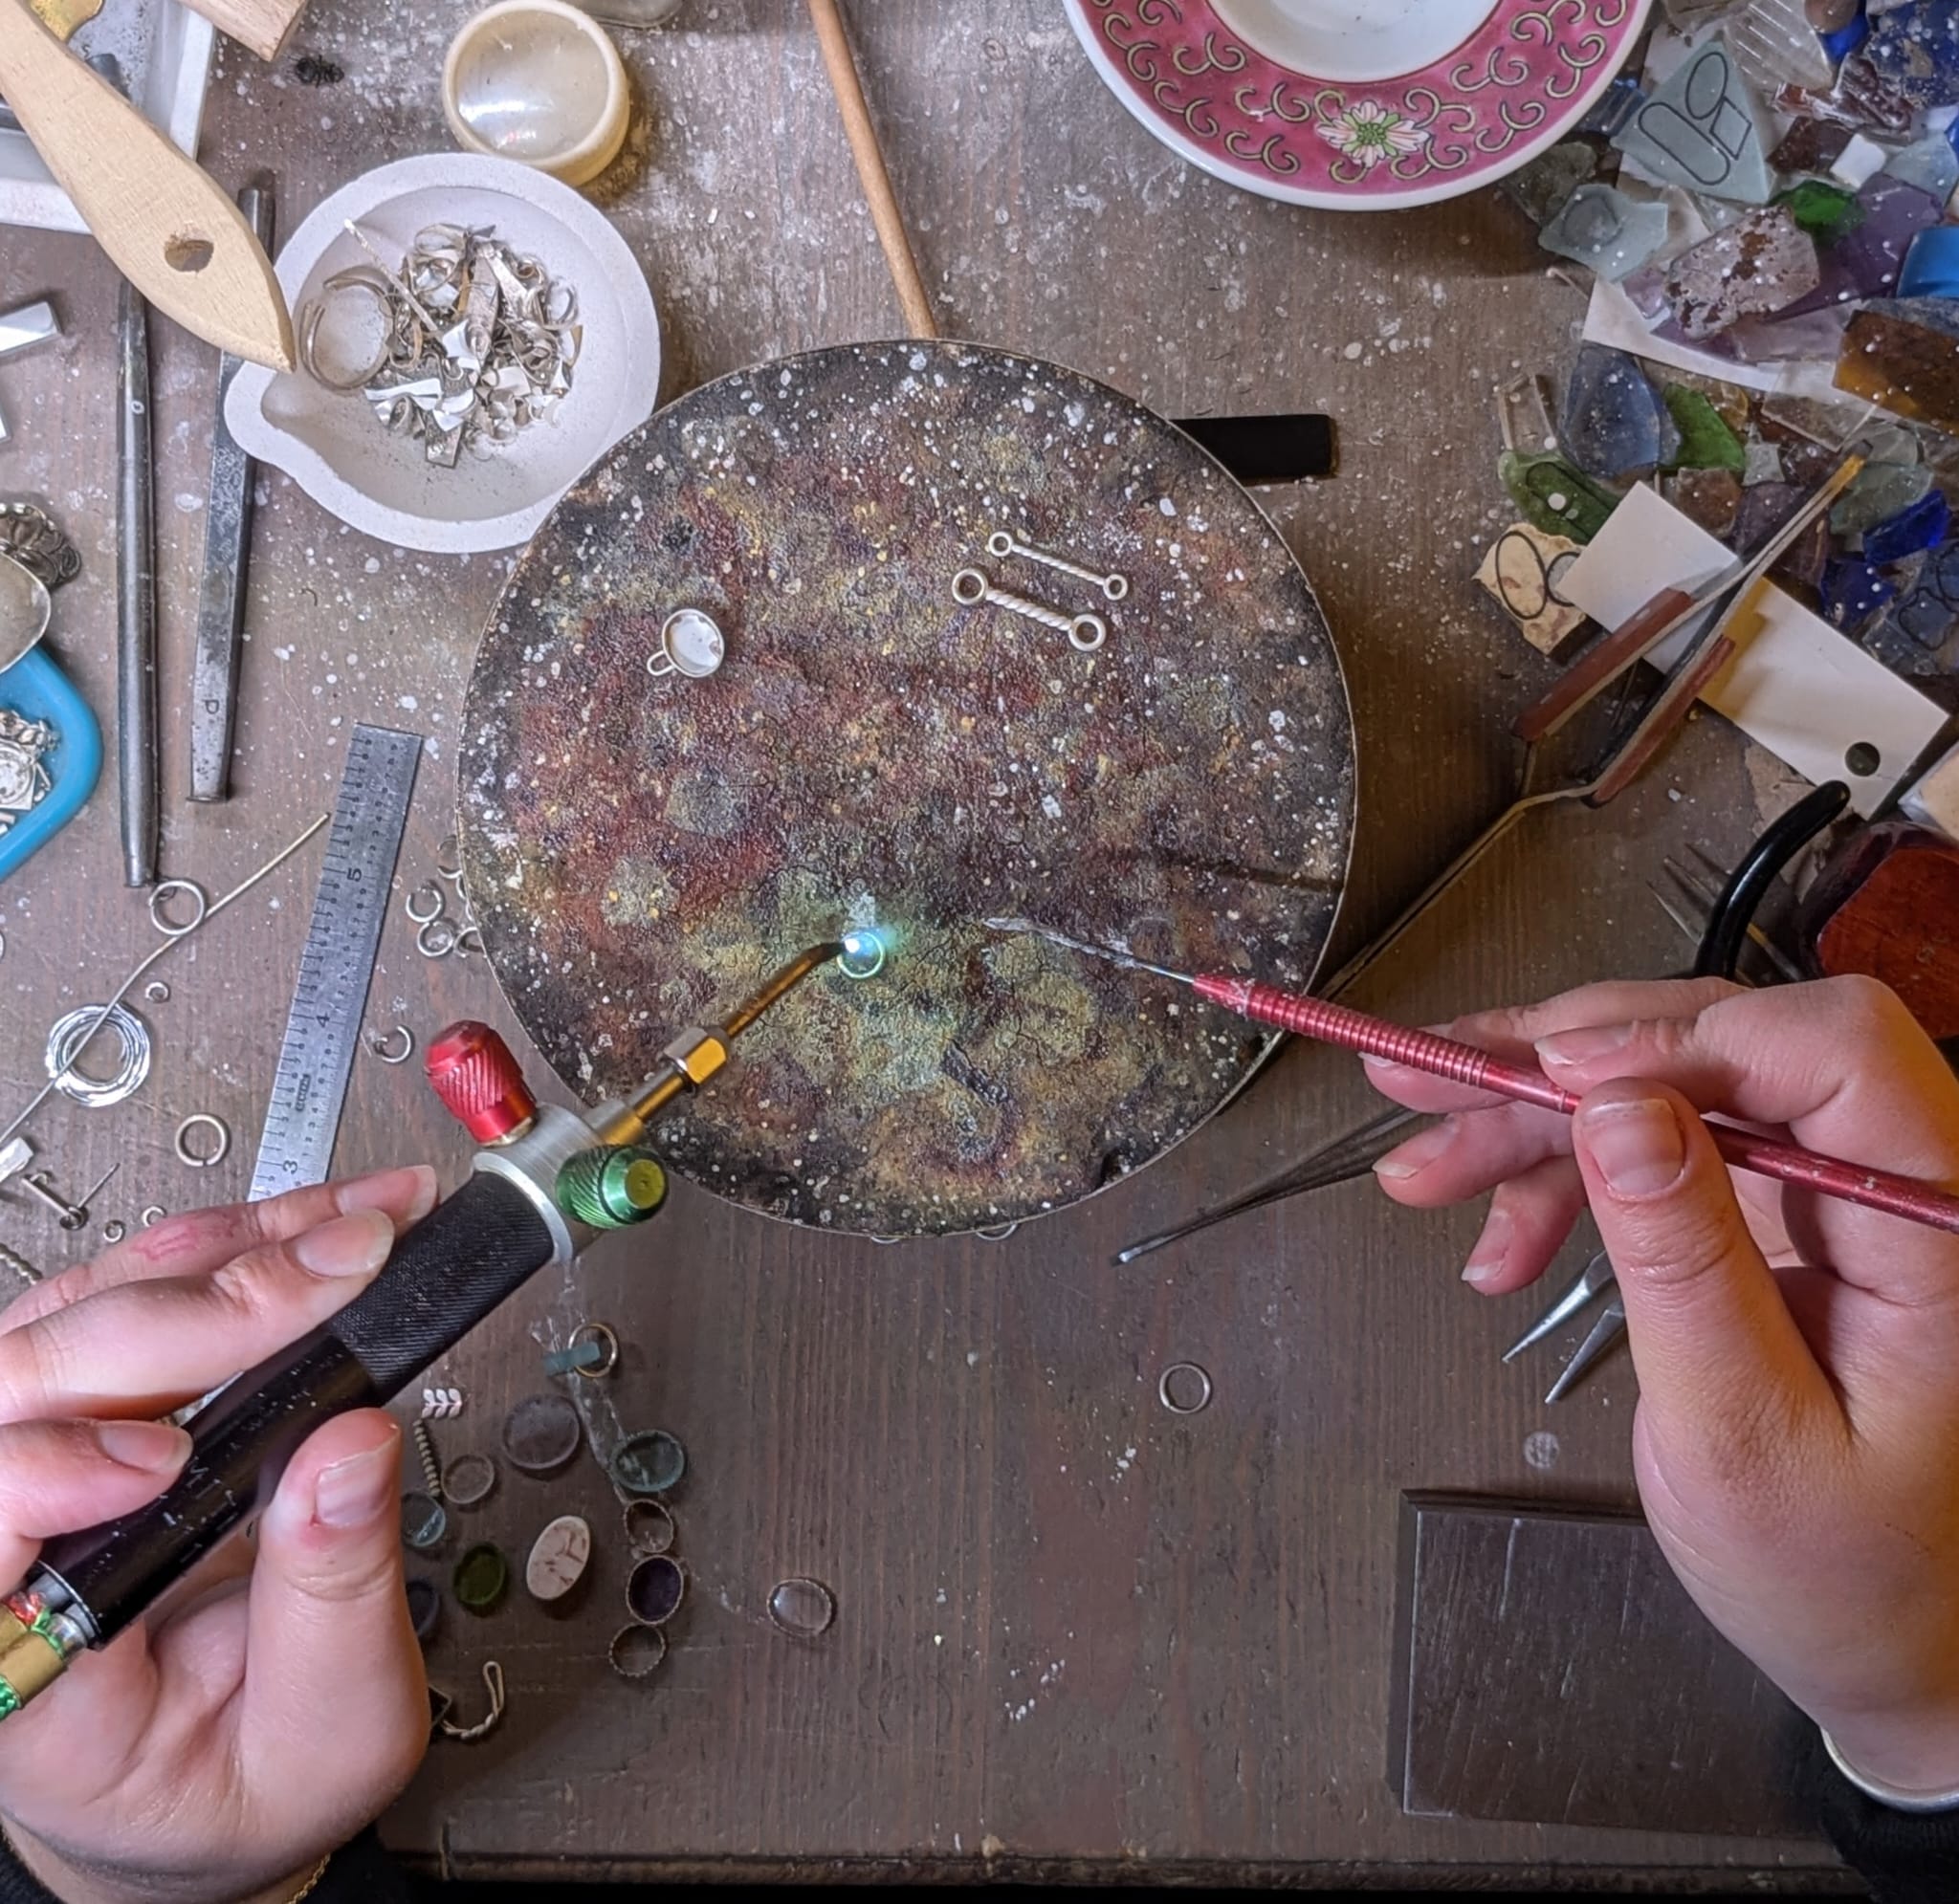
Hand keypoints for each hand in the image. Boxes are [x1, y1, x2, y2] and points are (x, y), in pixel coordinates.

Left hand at [0, 1167, 437, 1903]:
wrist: (210, 1768)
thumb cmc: (235, 1778)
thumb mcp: (322, 1738)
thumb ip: (333, 1603)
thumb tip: (352, 1443)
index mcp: (13, 1661)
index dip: (45, 1472)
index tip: (164, 1461)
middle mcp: (3, 1541)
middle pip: (25, 1381)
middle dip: (187, 1311)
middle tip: (329, 1274)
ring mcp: (44, 1453)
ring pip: (81, 1307)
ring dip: (227, 1253)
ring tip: (355, 1228)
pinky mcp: (102, 1400)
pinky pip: (136, 1289)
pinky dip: (237, 1245)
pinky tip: (318, 1226)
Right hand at [1365, 976, 1958, 1796]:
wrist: (1887, 1638)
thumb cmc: (1846, 1573)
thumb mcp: (1744, 1431)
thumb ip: (1685, 1260)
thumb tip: (1616, 1108)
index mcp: (1938, 1226)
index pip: (1830, 1053)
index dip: (1682, 1040)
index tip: (1555, 1077)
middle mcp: (1892, 1180)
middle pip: (1723, 1045)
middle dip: (1563, 1064)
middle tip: (1429, 1084)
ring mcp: (1828, 1189)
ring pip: (1667, 1085)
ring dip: (1535, 1121)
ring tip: (1425, 1166)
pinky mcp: (1775, 1208)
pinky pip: (1655, 1145)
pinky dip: (1560, 1175)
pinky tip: (1497, 1234)